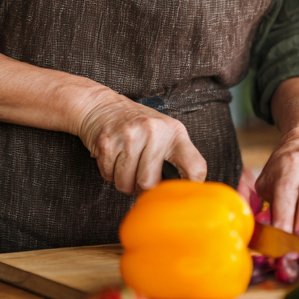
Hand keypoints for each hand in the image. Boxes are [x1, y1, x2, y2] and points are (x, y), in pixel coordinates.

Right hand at [75, 87, 207, 194]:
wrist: (103, 106)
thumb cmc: (138, 123)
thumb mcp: (164, 131)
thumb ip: (176, 156)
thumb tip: (183, 189)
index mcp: (174, 132)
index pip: (195, 166)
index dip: (191, 185)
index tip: (181, 192)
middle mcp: (154, 131)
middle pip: (149, 183)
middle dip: (141, 188)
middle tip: (140, 177)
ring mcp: (129, 136)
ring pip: (126, 183)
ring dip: (124, 182)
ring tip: (126, 166)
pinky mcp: (107, 143)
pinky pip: (109, 176)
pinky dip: (110, 174)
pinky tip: (114, 159)